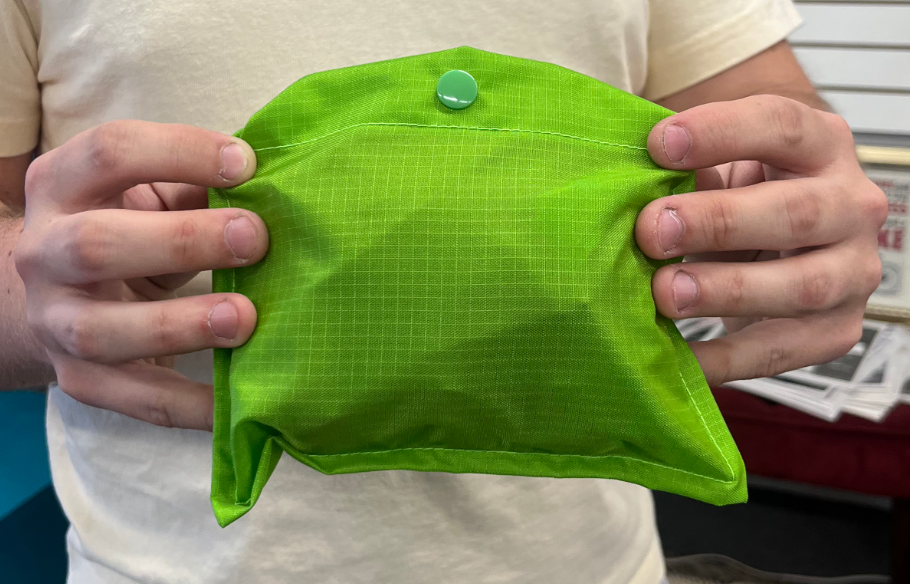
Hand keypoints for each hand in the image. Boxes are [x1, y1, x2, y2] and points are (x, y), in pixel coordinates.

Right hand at [15, 121, 267, 429]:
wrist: (57, 296)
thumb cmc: (129, 228)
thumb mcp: (149, 196)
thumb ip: (198, 188)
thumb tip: (278, 187)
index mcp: (63, 184)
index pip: (110, 152)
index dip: (180, 153)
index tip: (247, 165)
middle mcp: (44, 251)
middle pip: (96, 244)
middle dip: (183, 240)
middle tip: (255, 238)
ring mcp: (55, 322)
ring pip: (102, 330)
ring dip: (178, 325)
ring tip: (244, 318)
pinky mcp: (80, 379)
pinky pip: (133, 399)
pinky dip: (188, 405)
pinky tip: (236, 401)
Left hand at [635, 95, 887, 385]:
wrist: (784, 249)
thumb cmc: (744, 198)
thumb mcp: (721, 171)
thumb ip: (688, 171)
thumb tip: (625, 180)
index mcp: (820, 144)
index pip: (781, 125)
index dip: (721, 132)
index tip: (658, 145)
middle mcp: (851, 204)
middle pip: (796, 212)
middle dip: (718, 222)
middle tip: (653, 231)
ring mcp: (852, 271)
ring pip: (801, 285)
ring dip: (727, 290)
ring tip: (667, 293)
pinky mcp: (837, 330)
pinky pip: (783, 350)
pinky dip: (727, 358)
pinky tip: (682, 356)